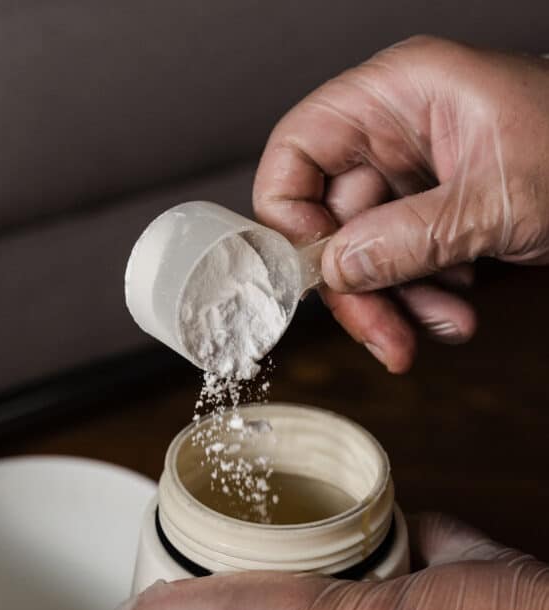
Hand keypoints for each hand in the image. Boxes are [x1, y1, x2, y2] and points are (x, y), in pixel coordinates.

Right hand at [254, 36, 548, 371]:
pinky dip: (424, 300)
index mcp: (400, 96)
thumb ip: (409, 237)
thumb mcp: (496, 199)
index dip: (291, 215)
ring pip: (367, 254)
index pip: (298, 148)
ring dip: (397, 304)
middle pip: (332, 218)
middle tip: (383, 336)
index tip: (317, 273)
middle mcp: (398, 133)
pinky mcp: (436, 213)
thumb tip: (337, 269)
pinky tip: (459, 312)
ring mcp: (417, 176)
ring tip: (444, 324)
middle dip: (359, 287)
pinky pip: (403, 266)